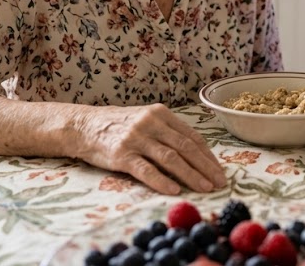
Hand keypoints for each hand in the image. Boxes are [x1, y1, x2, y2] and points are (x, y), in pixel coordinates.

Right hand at [76, 103, 227, 194]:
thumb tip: (196, 154)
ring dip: (191, 175)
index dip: (208, 155)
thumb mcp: (146, 120)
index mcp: (161, 114)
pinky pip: (146, 170)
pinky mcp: (122, 154)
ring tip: (205, 188)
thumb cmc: (120, 125)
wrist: (84, 125)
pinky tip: (174, 190)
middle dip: (205, 167)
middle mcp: (151, 123)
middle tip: (219, 182)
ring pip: (170, 159)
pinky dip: (162, 181)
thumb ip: (168, 133)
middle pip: (185, 147)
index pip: (191, 137)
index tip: (219, 170)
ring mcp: (136, 138)